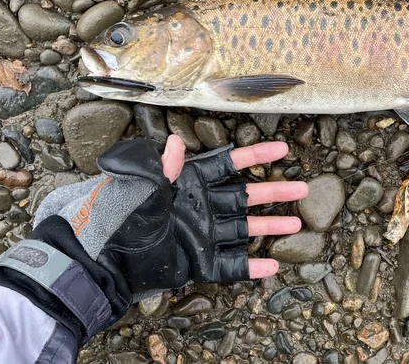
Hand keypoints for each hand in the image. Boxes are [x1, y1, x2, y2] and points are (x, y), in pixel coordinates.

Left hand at [32, 135, 307, 299]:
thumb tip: (175, 141)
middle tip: (303, 188)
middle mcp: (202, 206)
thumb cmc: (119, 217)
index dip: (255, 156)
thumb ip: (162, 169)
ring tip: (297, 223)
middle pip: (247, 196)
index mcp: (190, 183)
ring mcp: (204, 234)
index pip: (228, 165)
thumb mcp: (140, 189)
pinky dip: (251, 267)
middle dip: (275, 192)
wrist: (105, 261)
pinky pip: (231, 264)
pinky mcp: (200, 262)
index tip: (283, 149)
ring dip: (270, 227)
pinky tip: (273, 266)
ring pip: (245, 227)